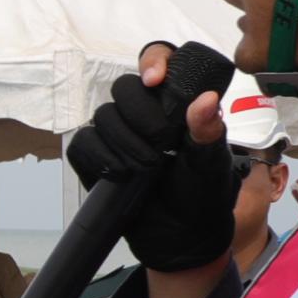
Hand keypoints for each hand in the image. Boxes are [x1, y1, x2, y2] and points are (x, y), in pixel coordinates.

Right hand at [69, 40, 245, 273]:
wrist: (182, 237)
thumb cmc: (203, 195)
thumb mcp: (212, 162)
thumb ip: (208, 130)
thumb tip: (205, 100)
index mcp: (176, 104)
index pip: (159, 61)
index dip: (153, 61)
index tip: (155, 80)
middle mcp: (144, 113)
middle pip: (124, 88)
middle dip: (140, 116)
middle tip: (161, 144)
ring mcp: (117, 134)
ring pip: (103, 116)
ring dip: (124, 142)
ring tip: (147, 168)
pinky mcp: (95, 157)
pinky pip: (84, 143)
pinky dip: (101, 158)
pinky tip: (120, 173)